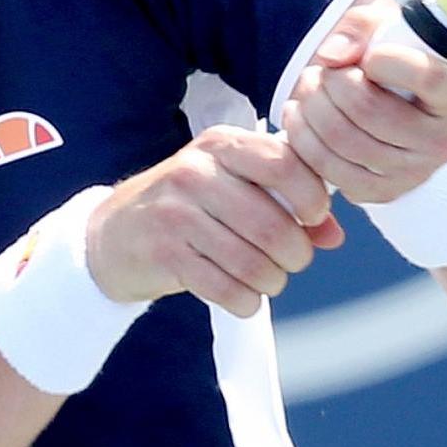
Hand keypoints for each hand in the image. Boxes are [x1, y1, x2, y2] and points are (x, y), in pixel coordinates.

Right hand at [84, 127, 345, 317]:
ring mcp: (176, 213)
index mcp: (222, 145)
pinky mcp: (164, 253)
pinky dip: (246, 301)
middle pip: (274, 224)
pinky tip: (244, 297)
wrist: (114, 234)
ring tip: (268, 279)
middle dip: (296, 253)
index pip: (285, 164)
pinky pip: (225, 288)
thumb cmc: (189, 207)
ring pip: (253, 261)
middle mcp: (197, 172)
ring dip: (272, 280)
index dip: (312, 197)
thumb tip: (333, 233)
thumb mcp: (233, 188)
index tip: (313, 217)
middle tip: (293, 260)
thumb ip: (285, 202)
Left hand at [279, 0, 446, 205]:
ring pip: (341, 138)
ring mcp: (411, 173)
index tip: (370, 56)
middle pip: (367, 109)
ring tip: (309, 87)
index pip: (429, 78)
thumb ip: (361, 26)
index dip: (391, 62)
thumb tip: (332, 56)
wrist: (401, 114)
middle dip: (330, 82)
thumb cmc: (394, 64)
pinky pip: (326, 167)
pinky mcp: (379, 193)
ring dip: (310, 106)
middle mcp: (439, 141)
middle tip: (321, 71)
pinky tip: (301, 116)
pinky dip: (302, 137)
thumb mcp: (388, 30)